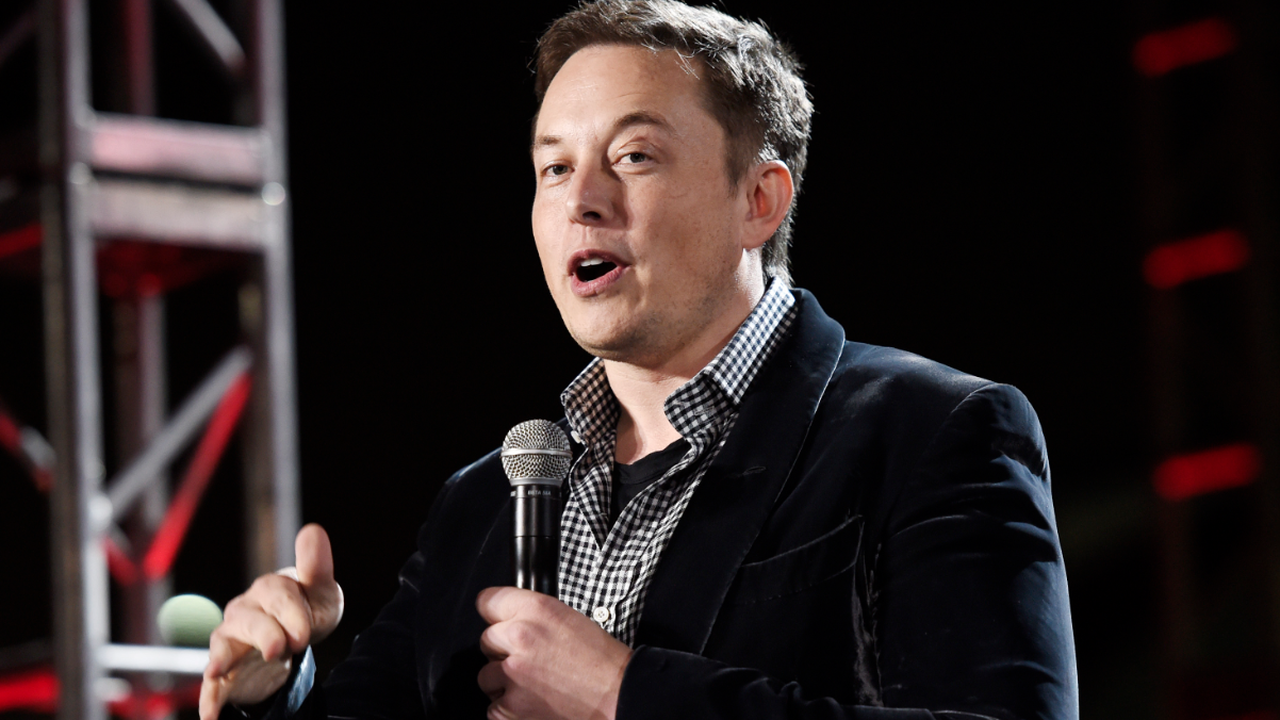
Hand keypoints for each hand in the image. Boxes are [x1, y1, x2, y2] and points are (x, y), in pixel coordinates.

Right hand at [199, 524, 343, 719]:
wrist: (296, 641)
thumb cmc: (307, 610)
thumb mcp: (320, 591)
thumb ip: (315, 565)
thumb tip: (313, 529)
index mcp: (269, 589)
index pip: (276, 593)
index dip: (291, 612)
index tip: (306, 634)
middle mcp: (244, 611)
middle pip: (247, 618)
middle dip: (264, 633)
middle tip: (283, 648)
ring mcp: (231, 640)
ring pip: (223, 643)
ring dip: (224, 657)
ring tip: (222, 670)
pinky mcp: (226, 670)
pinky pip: (213, 683)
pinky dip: (210, 697)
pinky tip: (209, 715)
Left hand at [476, 587, 631, 719]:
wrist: (616, 694)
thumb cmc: (599, 659)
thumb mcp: (566, 617)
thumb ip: (531, 614)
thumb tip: (507, 619)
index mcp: (536, 610)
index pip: (487, 601)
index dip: (494, 613)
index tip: (497, 620)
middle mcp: (519, 637)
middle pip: (486, 640)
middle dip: (503, 650)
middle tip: (528, 658)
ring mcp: (512, 673)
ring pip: (486, 675)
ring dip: (503, 680)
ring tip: (532, 682)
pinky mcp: (510, 706)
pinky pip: (493, 705)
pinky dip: (508, 707)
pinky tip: (531, 701)